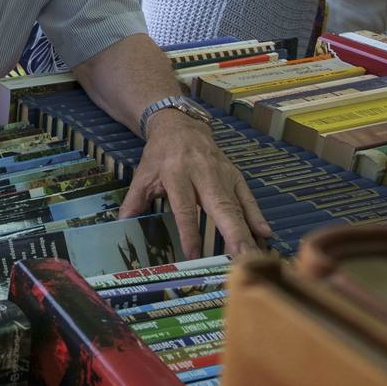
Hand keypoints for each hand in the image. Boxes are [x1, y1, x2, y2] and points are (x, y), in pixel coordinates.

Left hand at [120, 111, 271, 258]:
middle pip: (221, 207)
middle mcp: (204, 175)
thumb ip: (134, 200)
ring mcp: (223, 175)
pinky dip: (257, 216)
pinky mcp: (235, 175)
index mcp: (177, 174)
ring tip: (255, 256)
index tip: (194, 257)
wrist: (180, 125)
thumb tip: (121, 224)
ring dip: (248, 232)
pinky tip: (265, 235)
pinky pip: (248, 198)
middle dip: (233, 234)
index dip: (190, 233)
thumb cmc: (160, 155)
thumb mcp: (143, 174)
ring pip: (238, 206)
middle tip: (241, 260)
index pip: (185, 208)